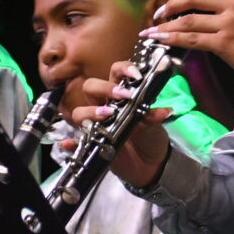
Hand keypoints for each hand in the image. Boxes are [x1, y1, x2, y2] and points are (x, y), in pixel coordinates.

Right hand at [67, 69, 171, 188]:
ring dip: (89, 112)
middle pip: (91, 87)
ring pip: (79, 112)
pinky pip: (75, 143)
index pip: (115, 73)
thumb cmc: (149, 138)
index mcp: (121, 96)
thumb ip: (153, 116)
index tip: (135, 75)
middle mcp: (105, 106)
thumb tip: (163, 111)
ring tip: (107, 117)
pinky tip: (70, 144)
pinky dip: (70, 143)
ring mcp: (96, 124)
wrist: (149, 164)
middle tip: (123, 97)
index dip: (123, 69)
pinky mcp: (91, 144)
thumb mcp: (153, 126)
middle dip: (103, 88)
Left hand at [142, 0, 233, 83]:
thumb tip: (209, 10)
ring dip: (166, 25)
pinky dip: (173, 39)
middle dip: (172, 4)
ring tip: (153, 30)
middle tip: (161, 12)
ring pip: (188, 20)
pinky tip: (162, 41)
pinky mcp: (224, 43)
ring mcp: (229, 24)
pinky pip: (191, 39)